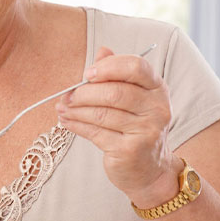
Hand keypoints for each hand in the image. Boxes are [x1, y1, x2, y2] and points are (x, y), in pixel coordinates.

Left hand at [55, 46, 180, 205]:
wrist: (149, 169)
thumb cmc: (135, 126)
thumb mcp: (132, 97)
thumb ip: (116, 73)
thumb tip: (102, 51)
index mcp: (157, 88)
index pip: (136, 66)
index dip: (108, 67)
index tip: (87, 74)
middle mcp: (157, 108)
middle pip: (114, 92)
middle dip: (84, 93)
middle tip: (67, 96)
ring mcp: (146, 131)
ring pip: (102, 114)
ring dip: (75, 110)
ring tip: (61, 109)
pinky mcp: (131, 150)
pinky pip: (95, 133)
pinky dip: (76, 125)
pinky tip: (66, 121)